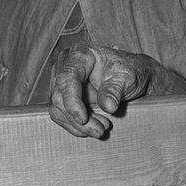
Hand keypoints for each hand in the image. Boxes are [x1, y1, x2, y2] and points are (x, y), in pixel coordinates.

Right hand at [48, 43, 164, 138]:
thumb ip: (115, 89)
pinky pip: (61, 114)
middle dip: (77, 118)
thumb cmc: (128, 72)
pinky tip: (93, 127)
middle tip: (101, 130)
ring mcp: (62, 81)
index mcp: (81, 54)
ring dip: (77, 125)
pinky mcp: (62, 95)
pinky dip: (75, 125)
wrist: (128, 78)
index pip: (68, 78)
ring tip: (100, 129)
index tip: (83, 119)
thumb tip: (108, 106)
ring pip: (58, 108)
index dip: (72, 101)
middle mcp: (66, 65)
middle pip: (60, 96)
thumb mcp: (127, 78)